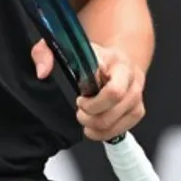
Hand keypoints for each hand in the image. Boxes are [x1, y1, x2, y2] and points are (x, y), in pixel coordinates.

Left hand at [31, 40, 146, 140]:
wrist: (119, 59)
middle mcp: (129, 76)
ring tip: (86, 119)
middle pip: (114, 104)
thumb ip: (44, 53)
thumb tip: (42, 72)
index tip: (79, 98)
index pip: (109, 84)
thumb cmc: (91, 56)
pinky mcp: (138, 109)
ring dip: (98, 126)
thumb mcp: (64, 47)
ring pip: (119, 120)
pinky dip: (106, 133)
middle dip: (92, 114)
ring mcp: (136, 94)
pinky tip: (95, 127)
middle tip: (81, 111)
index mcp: (112, 60)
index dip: (92, 99)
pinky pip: (124, 129)